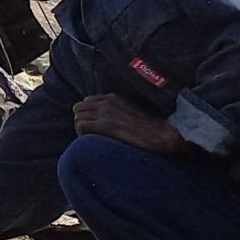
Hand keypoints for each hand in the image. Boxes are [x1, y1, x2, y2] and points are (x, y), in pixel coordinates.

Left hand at [73, 94, 191, 154]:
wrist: (162, 134)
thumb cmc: (149, 127)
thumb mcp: (131, 111)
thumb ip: (116, 110)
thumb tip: (105, 118)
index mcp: (113, 98)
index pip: (87, 101)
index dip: (87, 114)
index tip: (93, 124)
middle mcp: (107, 102)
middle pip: (79, 107)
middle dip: (82, 120)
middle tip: (89, 133)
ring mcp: (105, 113)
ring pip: (78, 117)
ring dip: (81, 128)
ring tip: (90, 138)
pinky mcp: (105, 125)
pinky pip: (81, 126)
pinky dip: (82, 134)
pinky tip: (90, 141)